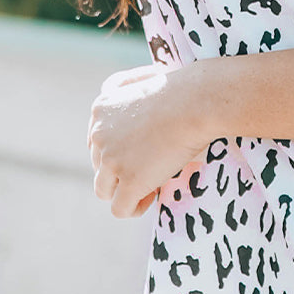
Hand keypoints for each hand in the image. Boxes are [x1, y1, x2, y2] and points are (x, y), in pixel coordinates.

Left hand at [87, 62, 208, 219]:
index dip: (117, 153)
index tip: (140, 154)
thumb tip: (123, 113)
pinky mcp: (130, 180)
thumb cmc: (183, 92)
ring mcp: (112, 160)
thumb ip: (126, 99)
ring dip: (123, 192)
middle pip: (99, 166)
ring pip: (103, 190)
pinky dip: (133, 208)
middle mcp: (99, 135)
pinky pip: (119, 208)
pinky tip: (150, 197)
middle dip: (122, 171)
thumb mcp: (143, 85)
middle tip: (151, 168)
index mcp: (101, 110)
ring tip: (147, 188)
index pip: (97, 144)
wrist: (197, 102)